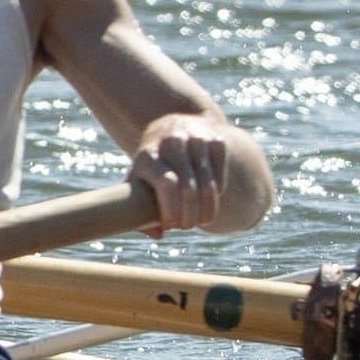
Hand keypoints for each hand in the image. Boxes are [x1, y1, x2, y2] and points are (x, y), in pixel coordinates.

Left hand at [127, 117, 237, 236]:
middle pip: (189, 190)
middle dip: (191, 216)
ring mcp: (196, 139)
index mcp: (148, 155)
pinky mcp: (216, 140)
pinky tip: (210, 198)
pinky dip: (218, 192)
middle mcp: (172, 143)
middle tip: (188, 226)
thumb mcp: (138, 178)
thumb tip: (158, 234)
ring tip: (202, 221)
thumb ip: (137, 209)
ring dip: (207, 209)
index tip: (172, 225)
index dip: (172, 210)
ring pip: (208, 184)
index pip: (167, 186)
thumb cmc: (152, 162)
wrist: (171, 124)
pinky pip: (221, 175)